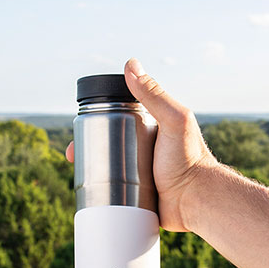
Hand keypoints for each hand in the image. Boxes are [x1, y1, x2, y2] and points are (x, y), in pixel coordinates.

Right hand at [65, 58, 216, 231]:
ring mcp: (141, 172)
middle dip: (86, 148)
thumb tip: (131, 64)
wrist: (197, 203)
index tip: (80, 130)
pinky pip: (115, 193)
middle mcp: (146, 148)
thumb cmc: (190, 160)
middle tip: (71, 155)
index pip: (117, 118)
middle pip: (108, 144)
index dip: (96, 122)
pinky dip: (100, 192)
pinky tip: (86, 193)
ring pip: (108, 168)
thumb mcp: (173, 121)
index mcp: (152, 128)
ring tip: (75, 174)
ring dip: (89, 170)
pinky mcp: (139, 196)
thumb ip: (154, 95)